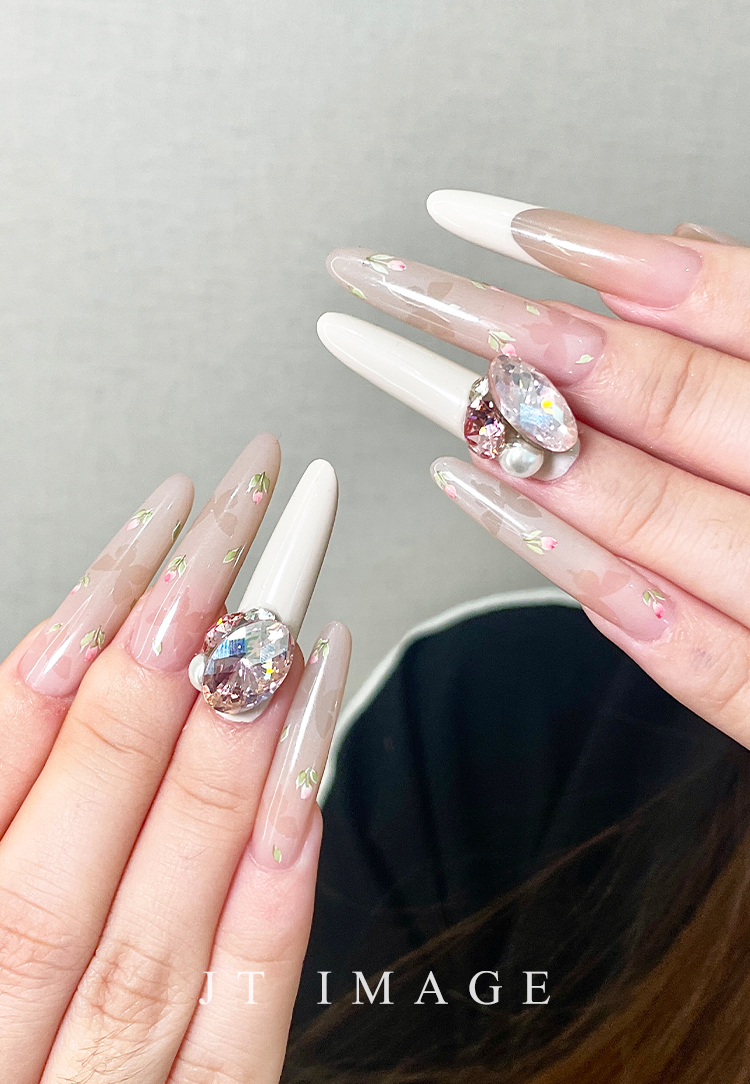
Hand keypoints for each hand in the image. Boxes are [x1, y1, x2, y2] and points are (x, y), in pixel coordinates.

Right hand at [0, 433, 349, 1083]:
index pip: (0, 754)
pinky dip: (272, 900)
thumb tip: (51, 664)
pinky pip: (230, 1029)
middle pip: (93, 807)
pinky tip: (310, 780)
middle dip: (183, 642)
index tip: (166, 522)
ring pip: (166, 902)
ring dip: (238, 743)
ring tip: (296, 608)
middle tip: (253, 517)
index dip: (87, 620)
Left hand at [319, 195, 749, 745]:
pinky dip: (570, 566)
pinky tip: (472, 498)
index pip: (732, 302)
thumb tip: (674, 246)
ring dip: (510, 435)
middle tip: (388, 279)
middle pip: (657, 389)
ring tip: (400, 369)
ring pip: (646, 504)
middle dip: (504, 328)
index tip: (481, 220)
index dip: (600, 256)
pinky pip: (677, 645)